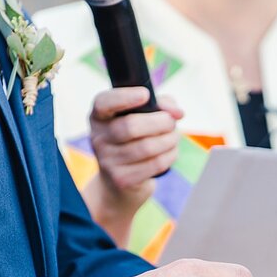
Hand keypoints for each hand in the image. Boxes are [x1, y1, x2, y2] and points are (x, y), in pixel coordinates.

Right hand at [88, 86, 183, 217]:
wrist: (120, 182)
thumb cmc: (135, 140)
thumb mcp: (143, 116)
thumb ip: (160, 104)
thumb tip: (177, 112)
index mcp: (99, 117)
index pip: (104, 103)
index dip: (125, 97)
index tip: (145, 94)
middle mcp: (98, 138)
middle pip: (131, 126)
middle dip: (161, 121)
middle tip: (171, 122)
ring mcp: (108, 161)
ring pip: (147, 147)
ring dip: (170, 139)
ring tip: (173, 137)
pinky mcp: (122, 179)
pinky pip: (155, 164)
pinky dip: (170, 155)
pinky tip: (170, 152)